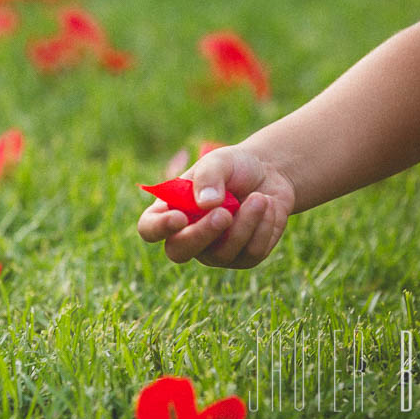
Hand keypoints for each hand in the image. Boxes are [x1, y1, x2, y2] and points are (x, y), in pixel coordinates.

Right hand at [137, 145, 294, 268]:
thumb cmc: (235, 167)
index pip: (149, 228)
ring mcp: (214, 252)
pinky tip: (268, 207)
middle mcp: (187, 236)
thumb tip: (205, 204)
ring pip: (221, 254)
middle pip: (179, 252)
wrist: (270, 175)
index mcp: (171, 210)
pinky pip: (250, 253)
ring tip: (259, 198)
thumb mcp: (219, 161)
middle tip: (224, 213)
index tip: (180, 217)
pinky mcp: (242, 258)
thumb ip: (208, 177)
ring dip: (244, 224)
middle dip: (202, 234)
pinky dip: (263, 227)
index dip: (160, 228)